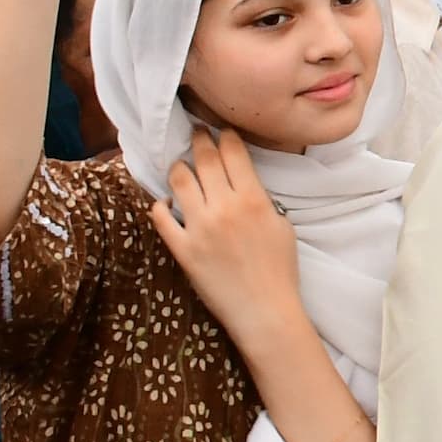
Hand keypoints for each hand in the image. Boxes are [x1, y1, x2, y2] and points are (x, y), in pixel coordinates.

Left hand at [153, 126, 305, 346]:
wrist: (264, 310)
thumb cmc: (280, 270)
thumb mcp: (281, 225)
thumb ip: (260, 200)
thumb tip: (241, 184)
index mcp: (253, 199)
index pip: (232, 152)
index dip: (225, 136)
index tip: (221, 131)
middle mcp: (223, 208)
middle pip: (204, 159)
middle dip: (199, 140)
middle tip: (196, 133)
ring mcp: (199, 228)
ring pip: (178, 181)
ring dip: (178, 167)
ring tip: (179, 165)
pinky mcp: (182, 249)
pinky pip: (160, 217)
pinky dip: (161, 205)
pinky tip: (167, 204)